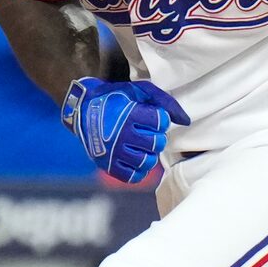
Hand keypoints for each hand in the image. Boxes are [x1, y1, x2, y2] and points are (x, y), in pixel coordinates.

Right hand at [63, 76, 188, 182]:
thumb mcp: (138, 90)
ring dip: (149, 153)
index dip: (160, 118)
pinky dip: (139, 169)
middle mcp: (121, 135)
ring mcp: (114, 153)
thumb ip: (164, 101)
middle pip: (157, 143)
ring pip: (148, 161)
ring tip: (141, 145)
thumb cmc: (115, 99)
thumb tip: (185, 121)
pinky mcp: (108, 165)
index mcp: (129, 115)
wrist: (82, 110)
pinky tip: (135, 158)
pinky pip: (133, 176)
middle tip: (146, 131)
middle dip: (156, 136)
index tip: (150, 116)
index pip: (162, 121)